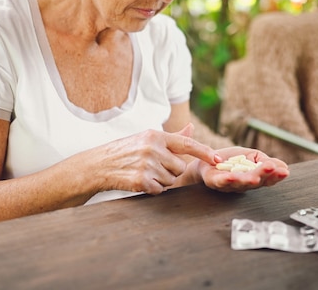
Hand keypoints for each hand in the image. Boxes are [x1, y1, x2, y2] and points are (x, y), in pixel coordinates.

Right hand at [94, 124, 220, 194]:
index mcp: (156, 135)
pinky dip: (153, 189)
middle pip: (180, 167)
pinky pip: (160, 190)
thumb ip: (173, 137)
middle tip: (155, 166)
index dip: (204, 152)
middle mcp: (152, 148)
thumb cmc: (126, 150)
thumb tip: (192, 128)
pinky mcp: (141, 181)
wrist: (99, 164)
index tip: (218, 158)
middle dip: (172, 171)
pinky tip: (141, 181)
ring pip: (171, 180)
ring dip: (162, 180)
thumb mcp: (147, 138)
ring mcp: (147, 165)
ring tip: (145, 172)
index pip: (187, 143)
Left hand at [197, 147, 288, 192]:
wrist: (206, 161)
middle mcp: (243, 184)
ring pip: (240, 183)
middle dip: (264, 175)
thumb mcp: (251, 157)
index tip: (285, 171)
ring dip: (248, 179)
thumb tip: (283, 166)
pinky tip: (231, 177)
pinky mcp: (215, 181)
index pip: (267, 179)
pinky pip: (221, 182)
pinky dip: (226, 180)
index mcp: (253, 178)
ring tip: (255, 177)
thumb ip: (265, 161)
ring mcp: (229, 184)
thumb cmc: (230, 161)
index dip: (276, 176)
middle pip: (255, 181)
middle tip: (272, 168)